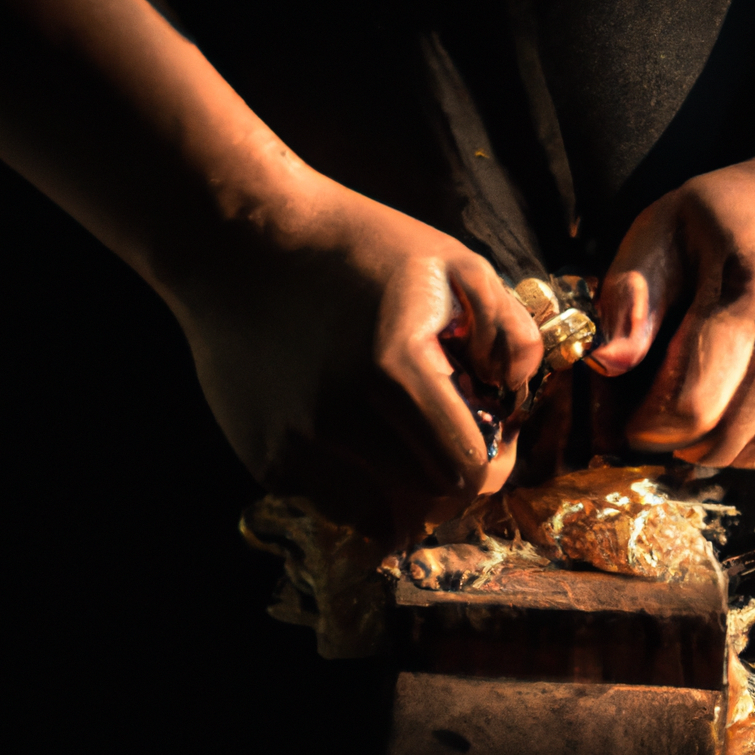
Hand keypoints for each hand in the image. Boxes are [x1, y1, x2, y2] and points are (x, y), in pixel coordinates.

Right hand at [168, 165, 542, 534]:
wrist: (241, 240)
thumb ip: (507, 326)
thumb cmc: (354, 244)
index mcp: (396, 370)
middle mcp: (340, 420)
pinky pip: (325, 499)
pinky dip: (348, 479)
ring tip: (394, 436)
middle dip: (449, 472)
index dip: (492, 459)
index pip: (467, 469)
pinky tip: (345, 431)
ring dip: (397, 487)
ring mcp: (294, 443)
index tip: (487, 432)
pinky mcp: (261, 455)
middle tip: (442, 429)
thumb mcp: (451, 259)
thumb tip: (514, 387)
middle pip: (427, 498)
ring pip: (374, 514)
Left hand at [590, 106, 754, 470]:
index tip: (631, 414)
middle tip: (661, 405)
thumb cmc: (742, 212)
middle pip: (716, 442)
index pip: (689, 407)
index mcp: (750, 291)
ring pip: (748, 455)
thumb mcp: (668, 224)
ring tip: (706, 388)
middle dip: (672, 437)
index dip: (646, 425)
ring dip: (712, 440)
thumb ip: (630, 290)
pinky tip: (749, 391)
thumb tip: (609, 364)